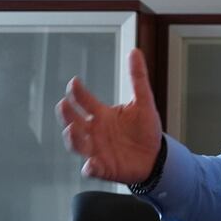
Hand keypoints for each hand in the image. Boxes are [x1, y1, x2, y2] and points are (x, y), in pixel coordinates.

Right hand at [55, 47, 162, 182]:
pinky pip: (92, 169)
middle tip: (64, 104)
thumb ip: (137, 78)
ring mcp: (96, 149)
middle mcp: (94, 131)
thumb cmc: (146, 129)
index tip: (74, 82)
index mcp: (101, 114)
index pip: (84, 101)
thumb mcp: (144, 102)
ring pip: (77, 144)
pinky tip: (91, 164)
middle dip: (67, 114)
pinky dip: (90, 167)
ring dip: (72, 138)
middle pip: (73, 121)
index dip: (77, 92)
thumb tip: (135, 51)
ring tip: (71, 129)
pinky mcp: (103, 168)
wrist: (156, 156)